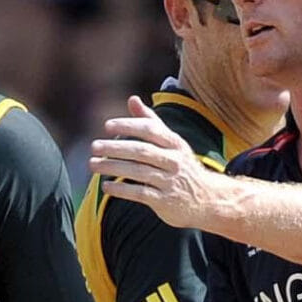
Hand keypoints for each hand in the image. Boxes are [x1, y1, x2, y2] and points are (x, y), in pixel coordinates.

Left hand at [88, 97, 224, 229]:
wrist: (208, 200)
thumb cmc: (182, 166)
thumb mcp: (172, 143)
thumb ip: (151, 121)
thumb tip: (132, 99)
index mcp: (175, 143)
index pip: (150, 130)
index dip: (128, 126)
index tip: (107, 126)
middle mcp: (174, 161)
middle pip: (141, 151)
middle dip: (115, 148)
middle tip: (94, 146)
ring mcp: (170, 182)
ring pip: (137, 172)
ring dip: (112, 167)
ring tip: (93, 164)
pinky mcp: (165, 201)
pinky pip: (139, 193)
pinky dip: (121, 189)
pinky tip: (106, 187)